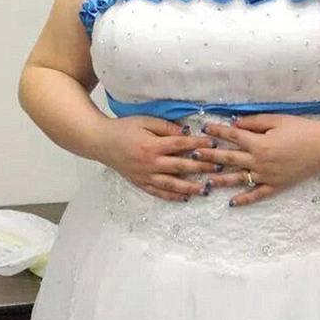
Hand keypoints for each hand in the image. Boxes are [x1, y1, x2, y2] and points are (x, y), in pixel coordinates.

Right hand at [95, 115, 219, 200]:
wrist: (100, 142)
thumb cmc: (124, 128)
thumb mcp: (145, 121)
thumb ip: (166, 127)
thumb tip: (186, 133)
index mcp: (152, 145)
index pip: (181, 145)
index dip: (198, 145)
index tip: (214, 144)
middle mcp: (150, 163)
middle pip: (180, 167)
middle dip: (201, 167)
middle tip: (219, 168)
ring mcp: (145, 176)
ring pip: (172, 185)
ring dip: (190, 187)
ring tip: (206, 189)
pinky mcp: (140, 183)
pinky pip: (158, 193)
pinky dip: (172, 197)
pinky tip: (184, 198)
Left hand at [192, 114, 319, 206]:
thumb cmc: (302, 130)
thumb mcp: (277, 120)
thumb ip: (254, 122)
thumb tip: (234, 123)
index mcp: (259, 143)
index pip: (232, 136)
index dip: (217, 131)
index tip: (204, 128)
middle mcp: (259, 162)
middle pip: (229, 159)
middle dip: (210, 156)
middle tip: (193, 154)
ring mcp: (267, 176)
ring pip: (239, 179)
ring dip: (220, 180)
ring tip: (205, 182)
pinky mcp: (276, 186)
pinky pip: (257, 195)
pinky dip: (244, 200)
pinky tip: (232, 203)